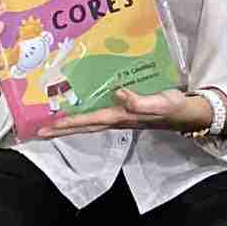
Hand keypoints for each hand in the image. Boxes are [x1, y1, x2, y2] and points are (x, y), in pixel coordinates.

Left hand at [37, 87, 209, 137]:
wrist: (188, 113)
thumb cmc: (175, 107)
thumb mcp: (162, 103)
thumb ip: (141, 102)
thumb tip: (118, 95)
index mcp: (121, 117)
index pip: (89, 121)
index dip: (68, 124)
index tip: (46, 127)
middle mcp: (117, 119)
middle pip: (84, 126)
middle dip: (61, 129)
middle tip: (38, 131)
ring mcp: (120, 117)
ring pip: (90, 122)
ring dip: (70, 123)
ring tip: (51, 122)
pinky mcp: (126, 111)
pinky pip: (99, 114)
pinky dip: (85, 113)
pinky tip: (80, 108)